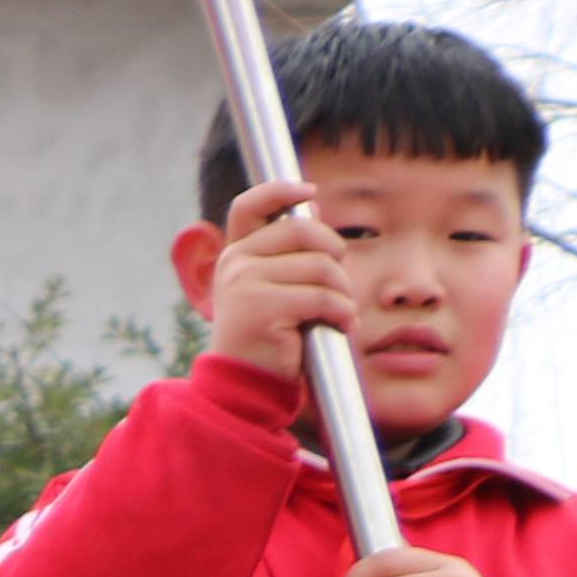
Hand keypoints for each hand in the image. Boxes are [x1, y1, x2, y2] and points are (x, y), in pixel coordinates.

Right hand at [198, 179, 364, 381]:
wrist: (245, 386)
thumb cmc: (269, 338)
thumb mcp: (275, 288)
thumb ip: (289, 252)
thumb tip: (312, 207)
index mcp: (236, 255)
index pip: (251, 206)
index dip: (279, 190)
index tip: (308, 191)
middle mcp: (235, 263)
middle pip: (304, 231)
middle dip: (334, 256)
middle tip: (337, 286)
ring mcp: (244, 283)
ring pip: (321, 267)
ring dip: (342, 293)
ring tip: (337, 314)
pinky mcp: (261, 308)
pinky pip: (322, 297)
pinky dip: (340, 313)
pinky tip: (338, 327)